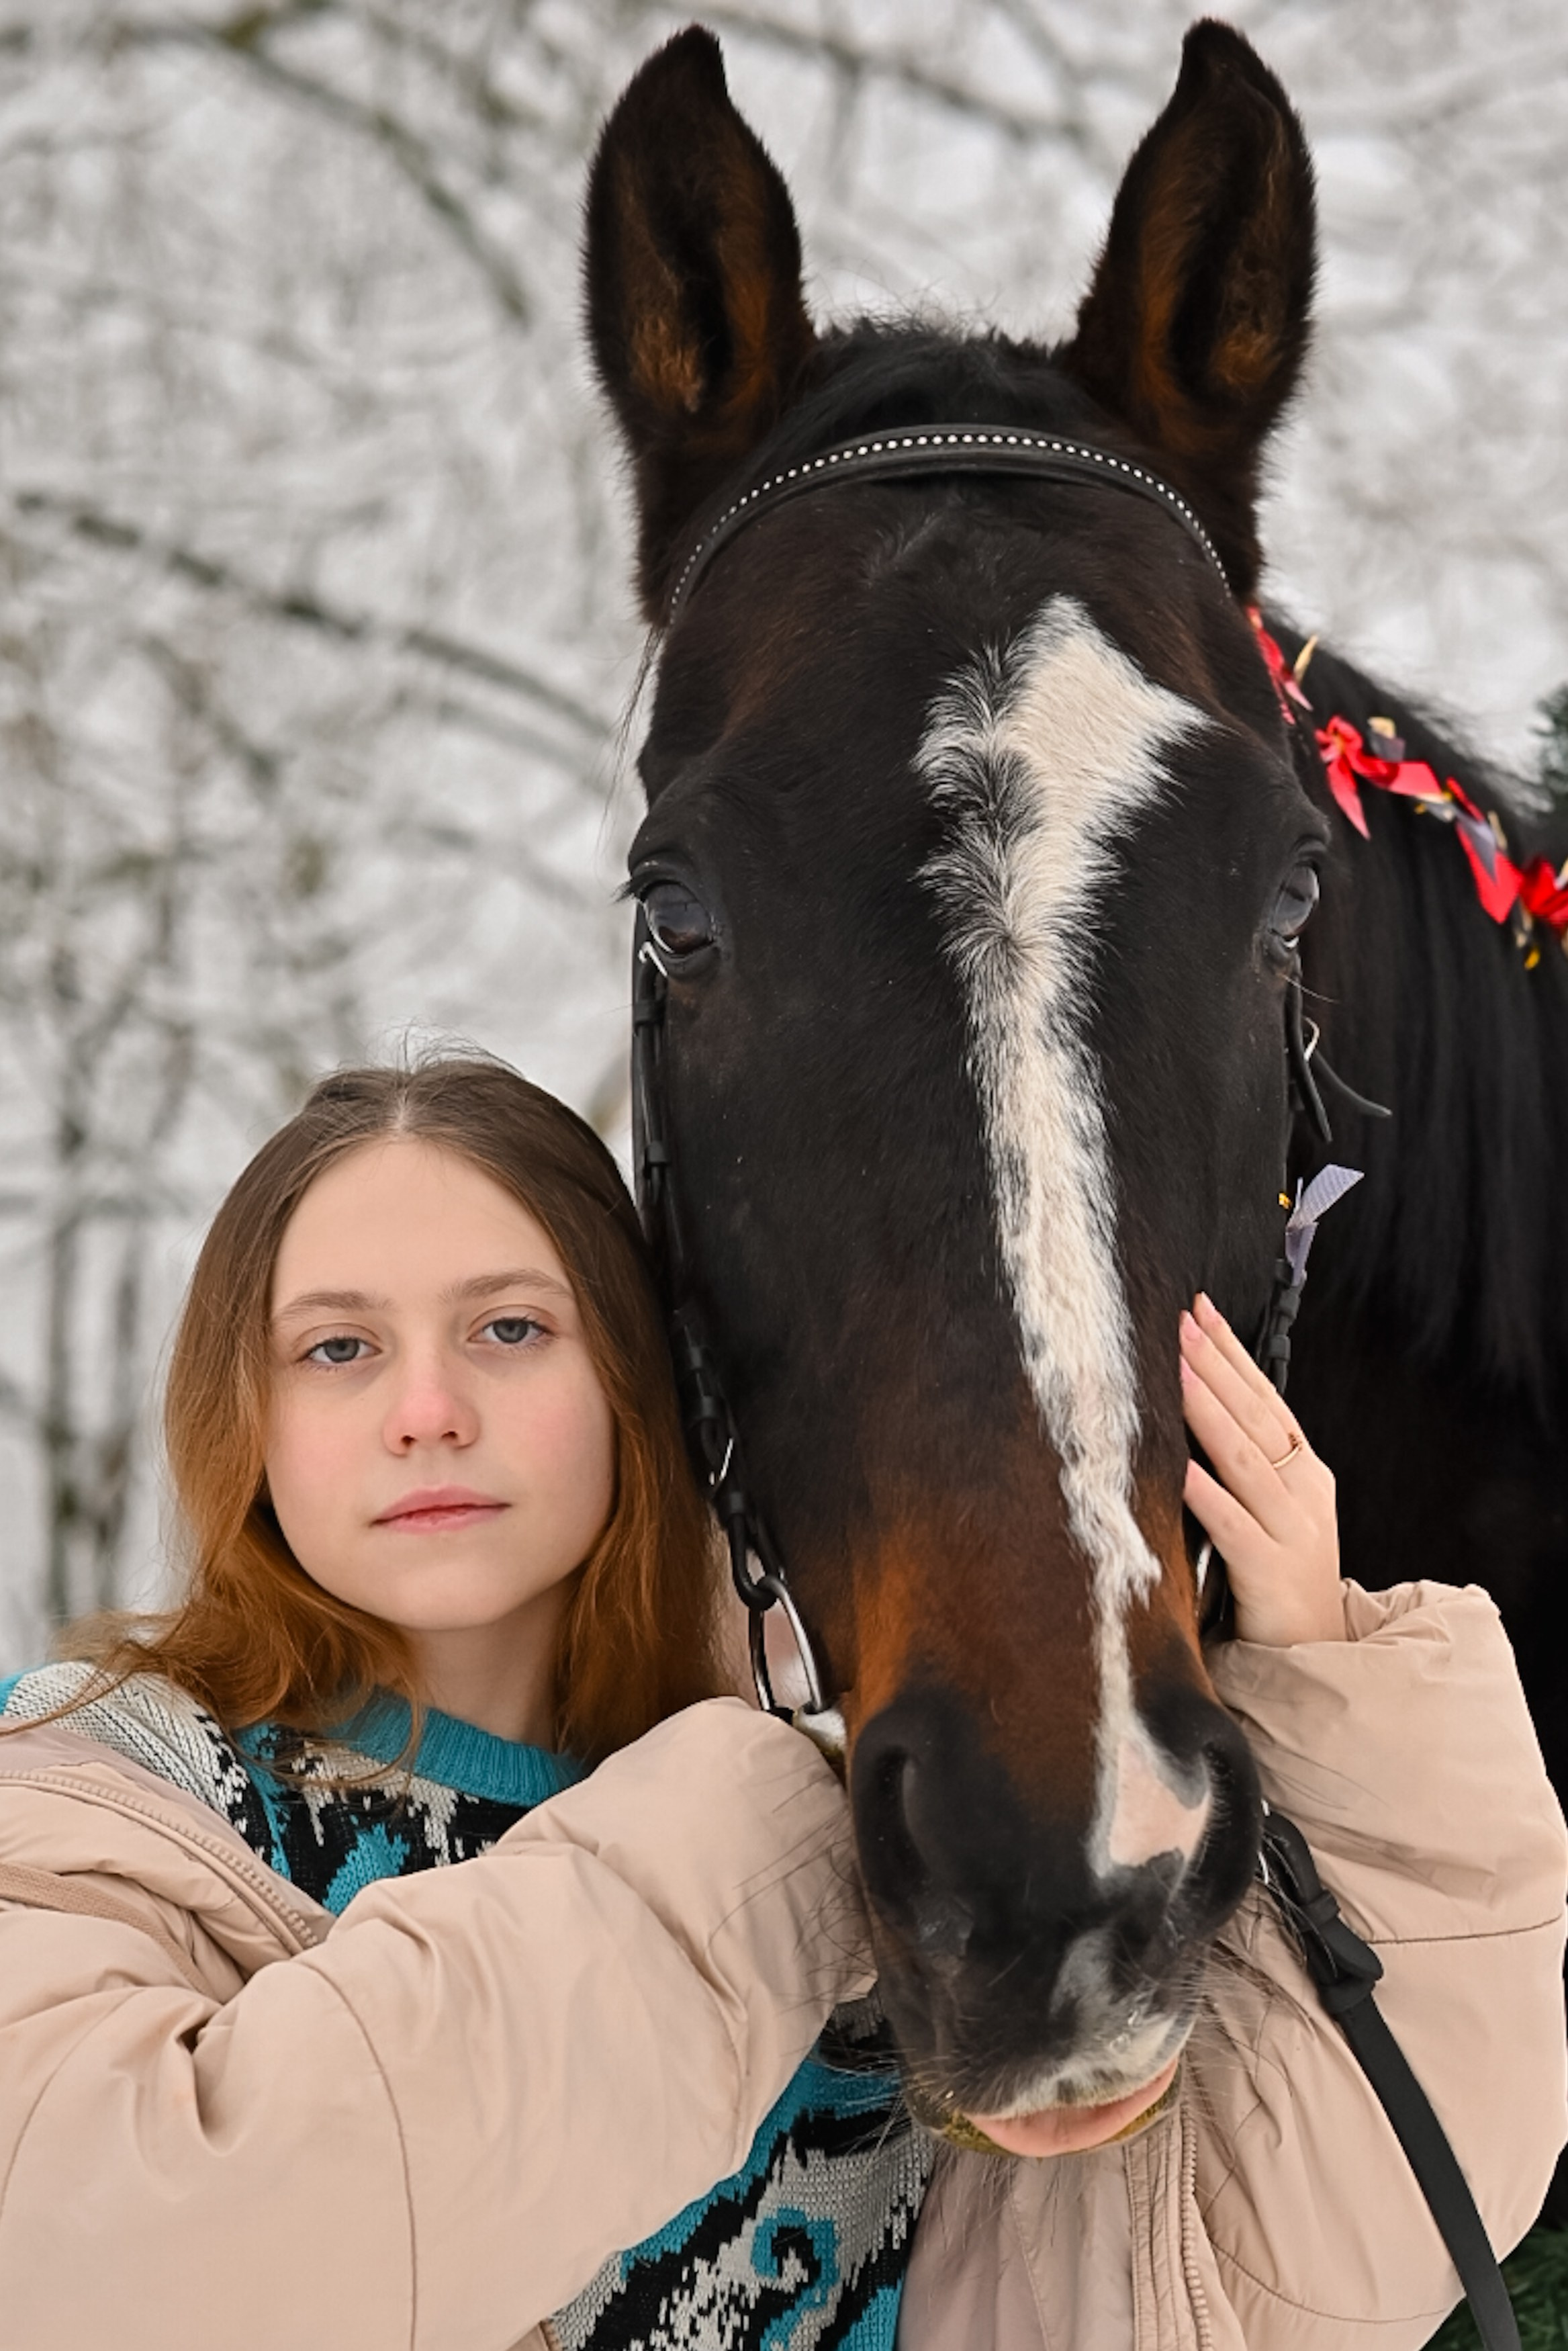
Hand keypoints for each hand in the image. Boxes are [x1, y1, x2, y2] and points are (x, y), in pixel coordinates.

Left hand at [1180, 1292, 1344, 1645]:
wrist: (1315, 1654)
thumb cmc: (1281, 1576)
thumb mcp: (1273, 1509)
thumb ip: (1244, 1463)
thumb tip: (1193, 1403)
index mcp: (1305, 1471)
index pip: (1267, 1397)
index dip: (1234, 1353)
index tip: (1201, 1309)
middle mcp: (1304, 1492)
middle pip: (1256, 1417)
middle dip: (1217, 1365)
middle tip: (1181, 1321)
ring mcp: (1291, 1530)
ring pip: (1245, 1460)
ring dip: (1209, 1412)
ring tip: (1177, 1371)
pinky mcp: (1269, 1572)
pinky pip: (1232, 1524)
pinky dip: (1206, 1493)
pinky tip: (1179, 1466)